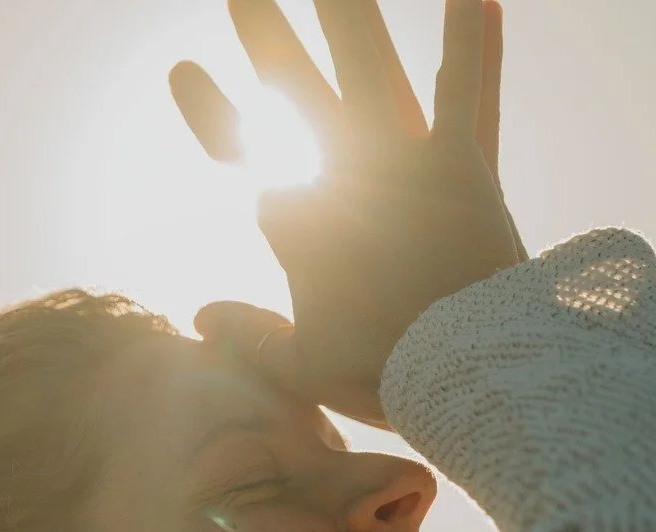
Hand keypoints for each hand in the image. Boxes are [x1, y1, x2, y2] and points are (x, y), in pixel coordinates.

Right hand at [171, 0, 525, 428]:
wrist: (463, 372)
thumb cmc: (379, 371)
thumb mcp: (301, 365)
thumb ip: (250, 335)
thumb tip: (198, 317)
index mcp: (297, 223)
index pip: (243, 151)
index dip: (212, 112)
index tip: (182, 70)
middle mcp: (342, 176)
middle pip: (294, 90)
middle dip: (268, 37)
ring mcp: (402, 164)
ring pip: (369, 68)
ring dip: (348, 13)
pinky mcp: (463, 167)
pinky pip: (467, 94)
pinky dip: (472, 44)